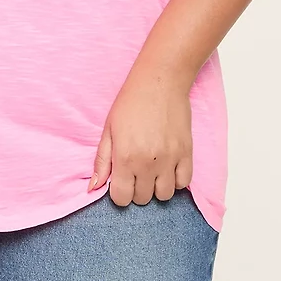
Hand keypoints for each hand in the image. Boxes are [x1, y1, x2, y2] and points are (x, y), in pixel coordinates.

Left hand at [87, 68, 193, 206]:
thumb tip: (93, 188)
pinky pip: (183, 183)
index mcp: (124, 157)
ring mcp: (169, 159)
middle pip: (142, 198)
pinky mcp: (186, 153)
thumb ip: (101, 161)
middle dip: (136, 188)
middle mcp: (147, 163)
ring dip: (156, 187)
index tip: (121, 180)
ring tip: (152, 169)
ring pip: (164, 196)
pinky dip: (176, 180)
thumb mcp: (109, 129)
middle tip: (136, 170)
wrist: (159, 81)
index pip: (121, 198)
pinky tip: (168, 166)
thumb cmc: (130, 102)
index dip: (119, 192)